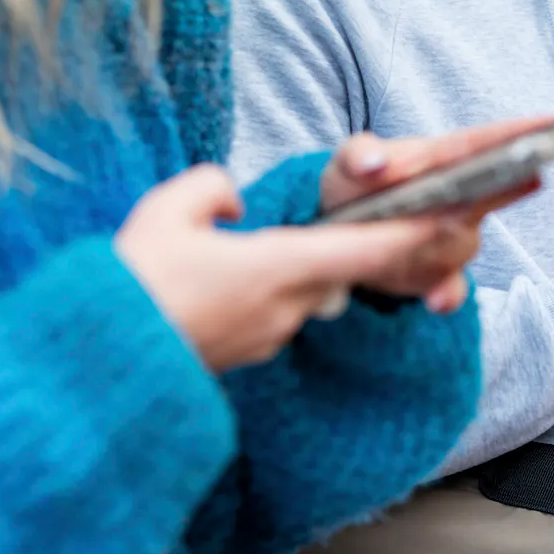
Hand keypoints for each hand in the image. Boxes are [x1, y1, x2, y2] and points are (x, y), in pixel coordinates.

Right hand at [116, 166, 457, 373]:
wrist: (96, 365)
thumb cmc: (133, 284)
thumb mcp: (168, 209)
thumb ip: (213, 188)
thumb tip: (232, 200)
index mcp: (279, 267)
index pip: (368, 249)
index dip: (416, 233)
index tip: (457, 218)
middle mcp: (287, 307)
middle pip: (338, 268)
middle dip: (342, 246)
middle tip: (322, 218)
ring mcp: (268, 337)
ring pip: (302, 291)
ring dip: (289, 269)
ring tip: (235, 254)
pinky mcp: (245, 355)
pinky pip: (271, 313)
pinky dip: (260, 293)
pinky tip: (212, 285)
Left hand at [320, 118, 553, 306]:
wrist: (333, 234)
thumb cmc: (351, 185)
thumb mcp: (347, 163)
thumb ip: (359, 155)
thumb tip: (376, 162)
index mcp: (446, 158)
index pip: (495, 141)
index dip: (534, 130)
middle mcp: (461, 197)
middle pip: (494, 192)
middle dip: (510, 183)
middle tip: (533, 172)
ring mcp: (453, 238)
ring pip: (463, 243)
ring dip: (440, 244)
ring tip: (416, 239)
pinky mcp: (437, 276)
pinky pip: (450, 288)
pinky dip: (445, 294)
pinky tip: (436, 300)